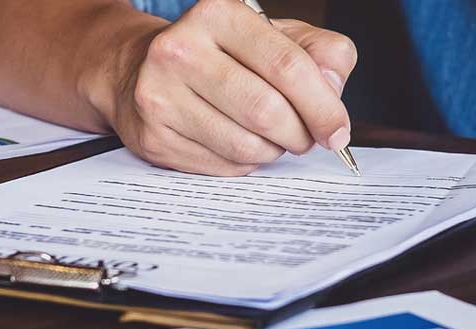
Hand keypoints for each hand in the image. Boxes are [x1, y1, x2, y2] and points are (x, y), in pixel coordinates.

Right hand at [94, 0, 356, 175]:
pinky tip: (238, 142)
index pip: (287, 66)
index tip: (337, 131)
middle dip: (300, 134)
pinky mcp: (153, 135)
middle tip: (306, 137)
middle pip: (266, 111)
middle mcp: (181, 49)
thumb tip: (333, 90)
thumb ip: (320, 53)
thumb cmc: (222, 54)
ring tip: (271, 137)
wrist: (138, 70)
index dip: (323, 106)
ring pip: (245, 145)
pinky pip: (222, 166)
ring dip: (272, 150)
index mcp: (219, 14)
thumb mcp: (276, 36)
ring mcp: (160, 94)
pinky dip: (244, 163)